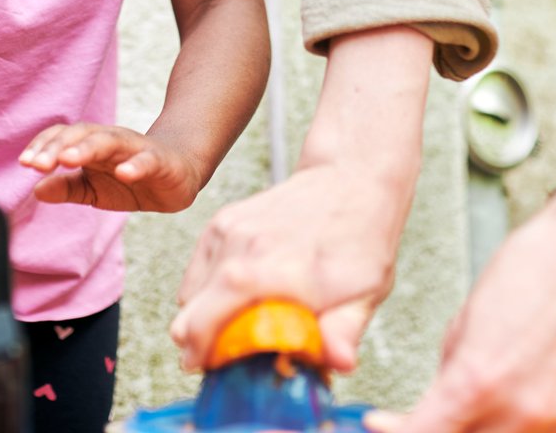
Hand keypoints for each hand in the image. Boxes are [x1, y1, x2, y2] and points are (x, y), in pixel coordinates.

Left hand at [20, 123, 202, 212]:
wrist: (179, 174)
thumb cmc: (131, 178)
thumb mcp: (94, 190)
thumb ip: (67, 188)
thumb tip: (36, 189)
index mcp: (93, 147)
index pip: (65, 138)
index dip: (45, 147)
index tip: (25, 164)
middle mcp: (113, 142)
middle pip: (83, 135)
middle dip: (59, 147)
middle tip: (38, 163)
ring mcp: (137, 149)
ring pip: (111, 141)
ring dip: (88, 148)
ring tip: (68, 159)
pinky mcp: (161, 162)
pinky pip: (148, 160)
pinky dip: (136, 165)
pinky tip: (124, 173)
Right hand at [170, 160, 408, 372]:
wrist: (349, 180)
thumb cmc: (361, 240)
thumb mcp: (366, 291)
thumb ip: (344, 331)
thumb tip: (339, 364)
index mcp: (279, 273)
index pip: (212, 325)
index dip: (209, 359)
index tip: (220, 374)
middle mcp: (246, 250)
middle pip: (189, 318)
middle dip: (200, 348)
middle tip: (228, 359)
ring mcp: (230, 232)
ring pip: (189, 298)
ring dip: (204, 319)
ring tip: (239, 325)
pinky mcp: (222, 221)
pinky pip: (195, 274)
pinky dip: (203, 293)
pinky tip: (235, 297)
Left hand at [367, 182, 555, 432]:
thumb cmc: (530, 269)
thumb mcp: (466, 318)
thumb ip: (449, 373)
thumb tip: (433, 408)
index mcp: (477, 382)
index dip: (397, 432)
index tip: (382, 425)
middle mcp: (518, 415)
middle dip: (438, 428)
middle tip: (430, 413)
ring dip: (478, 430)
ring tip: (472, 405)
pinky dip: (516, 427)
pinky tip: (510, 403)